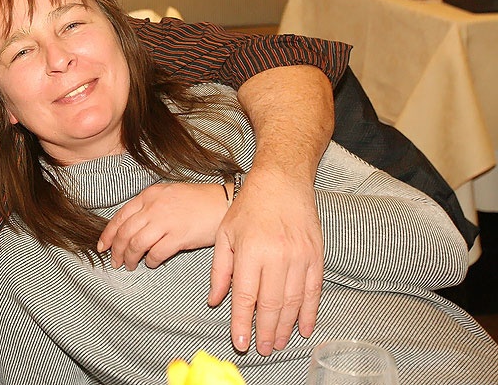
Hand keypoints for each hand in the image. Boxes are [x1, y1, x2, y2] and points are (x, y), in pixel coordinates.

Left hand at [98, 182, 227, 269]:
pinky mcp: (180, 236)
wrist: (223, 203)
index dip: (108, 234)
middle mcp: (154, 206)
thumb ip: (149, 207)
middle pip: (125, 232)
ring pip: (136, 244)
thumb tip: (130, 227)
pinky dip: (151, 260)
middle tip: (115, 262)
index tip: (103, 246)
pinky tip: (152, 263)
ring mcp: (166, 221)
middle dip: (117, 250)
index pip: (120, 216)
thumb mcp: (168, 195)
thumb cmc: (197, 201)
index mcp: (149, 195)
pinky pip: (157, 253)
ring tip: (131, 265)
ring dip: (130, 258)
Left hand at [207, 167, 322, 355]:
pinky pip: (313, 291)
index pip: (244, 296)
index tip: (240, 342)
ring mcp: (300, 257)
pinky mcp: (316, 256)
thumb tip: (215, 301)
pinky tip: (304, 328)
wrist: (282, 182)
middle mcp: (276, 256)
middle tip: (262, 349)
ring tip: (279, 343)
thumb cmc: (248, 207)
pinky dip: (309, 312)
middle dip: (266, 331)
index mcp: (250, 250)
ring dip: (286, 327)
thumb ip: (220, 270)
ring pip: (293, 302)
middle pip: (271, 304)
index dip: (242, 323)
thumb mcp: (225, 235)